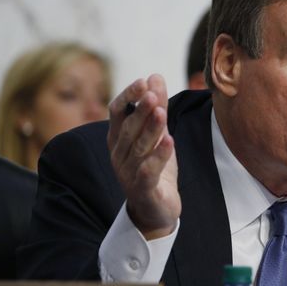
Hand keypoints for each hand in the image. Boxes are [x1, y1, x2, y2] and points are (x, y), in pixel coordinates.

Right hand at [107, 74, 180, 239]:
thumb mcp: (157, 134)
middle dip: (140, 110)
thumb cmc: (153, 168)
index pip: (117, 113)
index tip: (144, 81)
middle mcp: (119, 155)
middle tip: (153, 95)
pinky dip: (159, 156)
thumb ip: (156, 107)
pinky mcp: (143, 190)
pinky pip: (148, 171)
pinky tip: (169, 141)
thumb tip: (155, 76)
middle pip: (128, 129)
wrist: (156, 209)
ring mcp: (128, 173)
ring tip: (162, 112)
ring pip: (139, 148)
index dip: (129, 96)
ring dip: (151, 129)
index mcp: (118, 139)